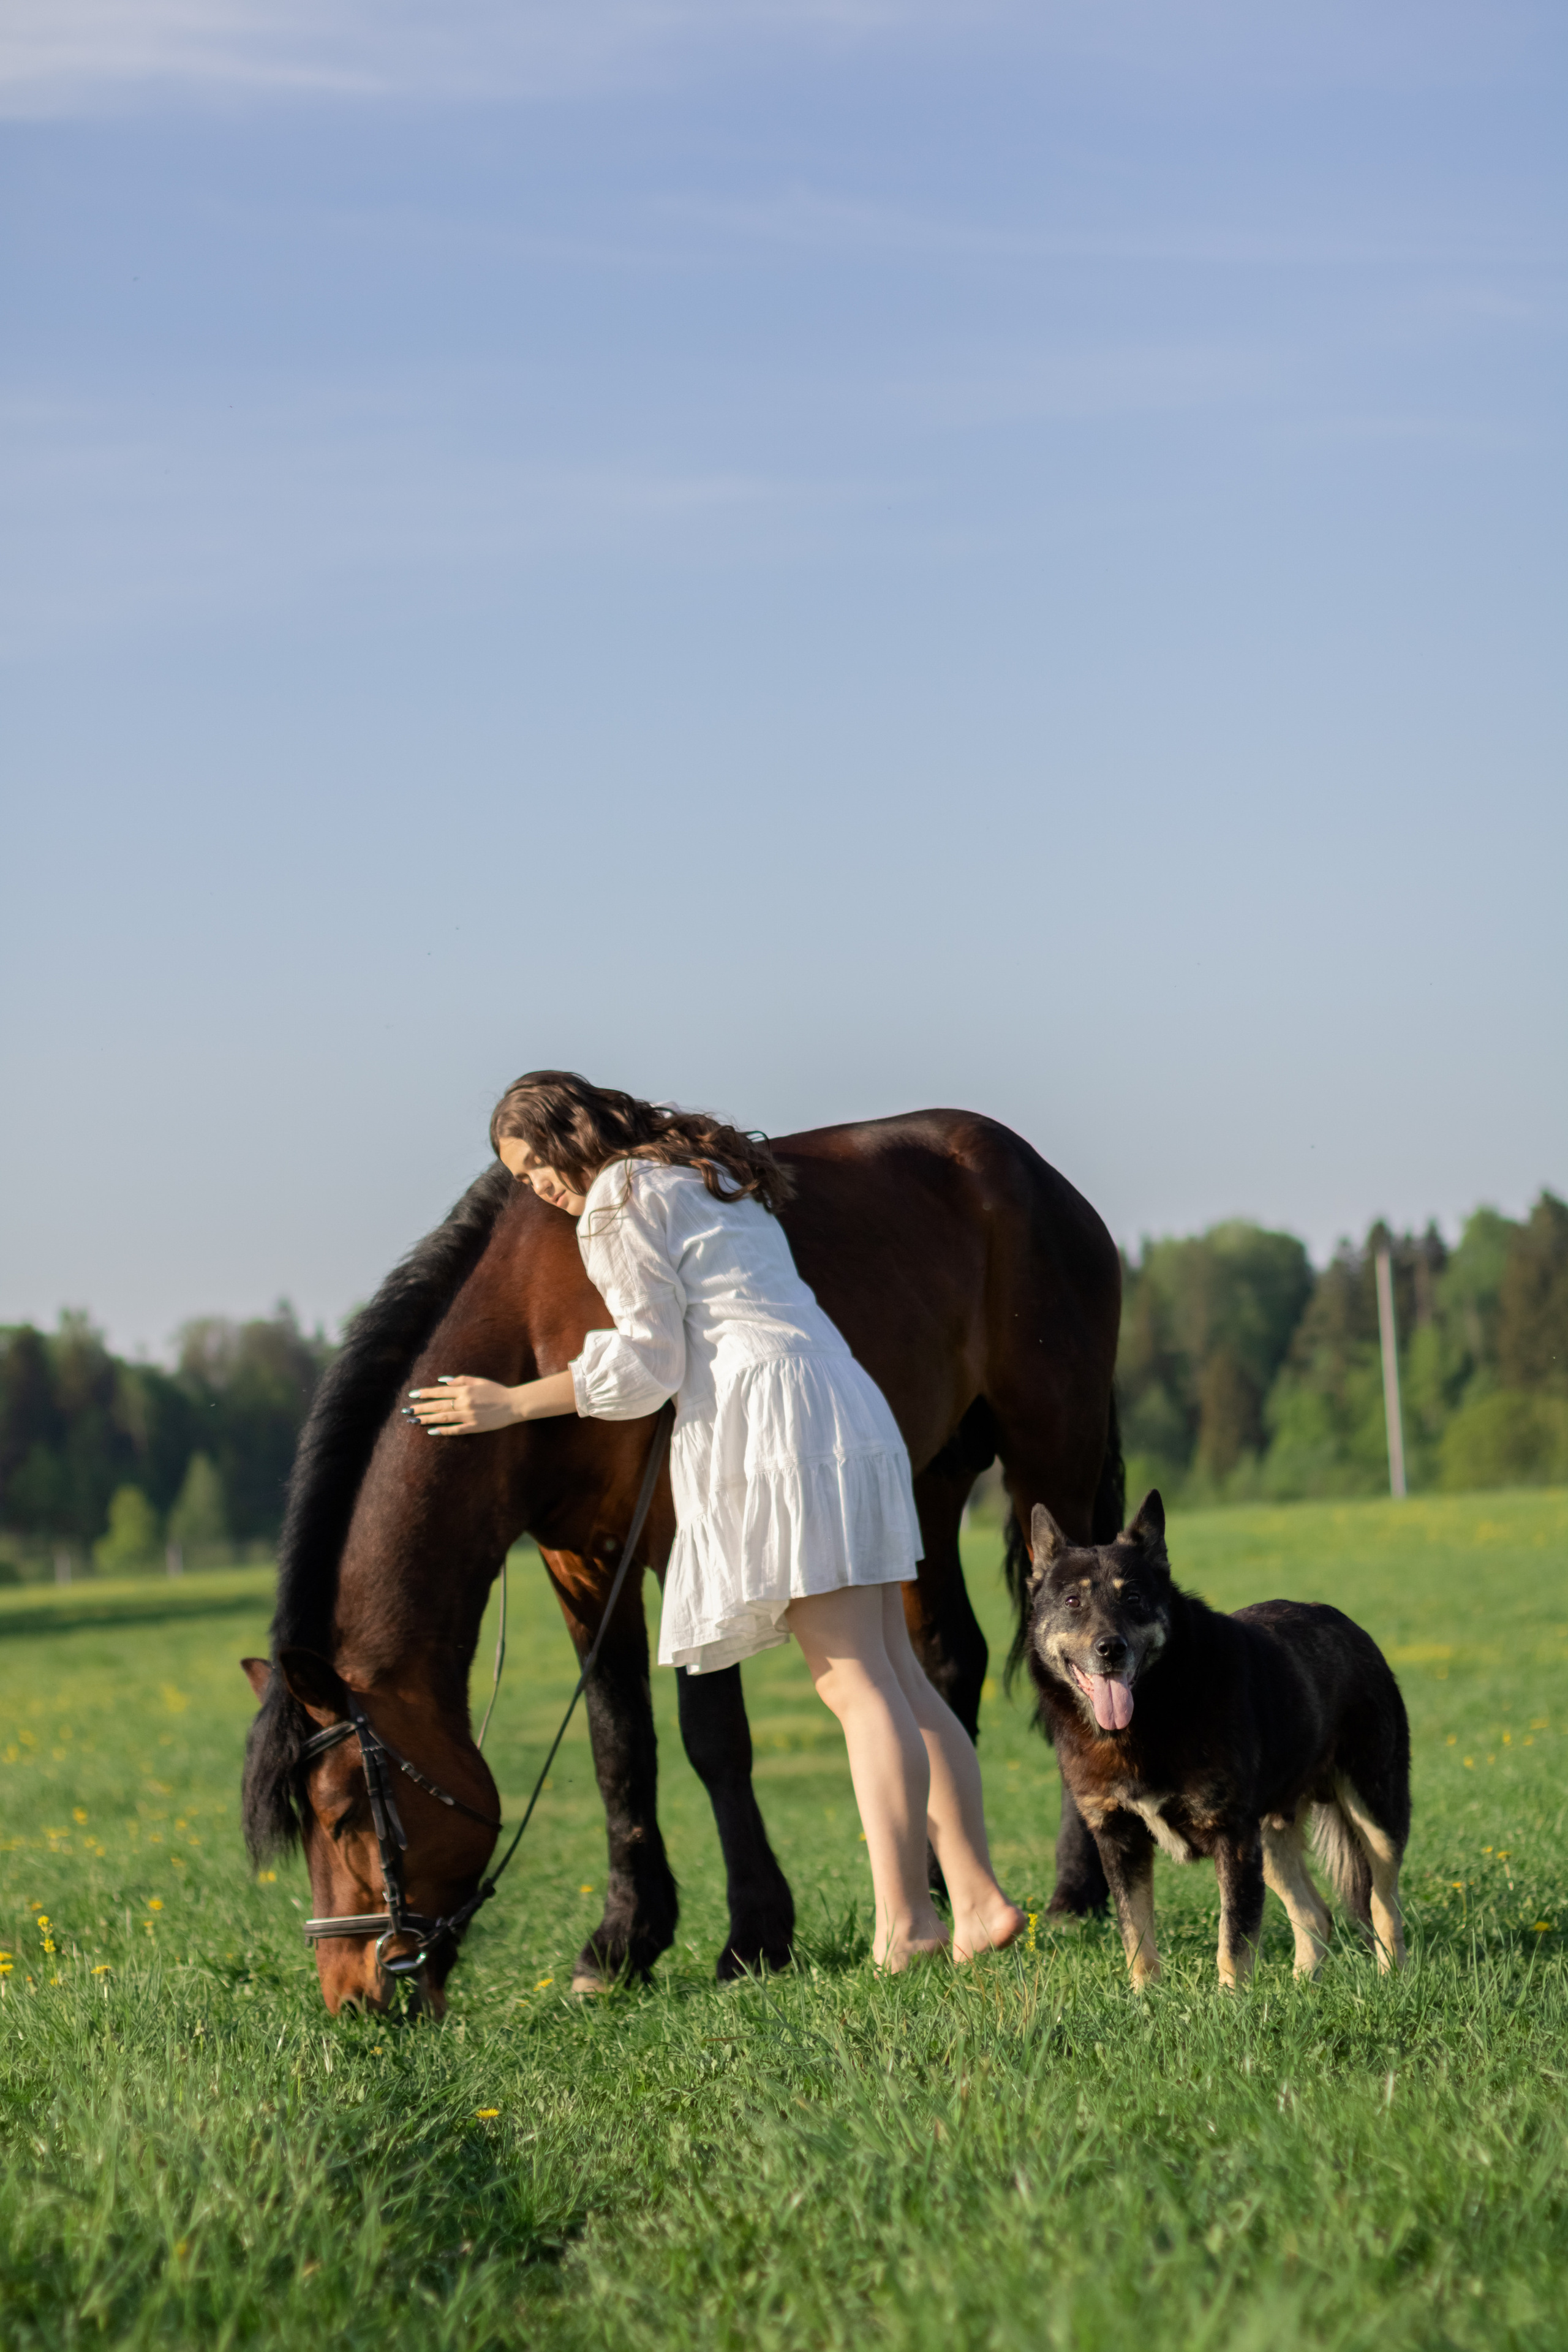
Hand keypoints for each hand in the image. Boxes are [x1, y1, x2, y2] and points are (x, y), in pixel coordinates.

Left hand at [405, 1377, 519, 1435]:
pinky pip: (455, 1429)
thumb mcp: (479, 1381)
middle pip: (438, 1405)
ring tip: (414, 1420)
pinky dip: (443, 1430)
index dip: (425, 1393)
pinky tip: (431, 1430)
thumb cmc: (496, 1391)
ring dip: (427, 1419)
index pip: (440, 1391)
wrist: (513, 1404)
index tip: (412, 1395)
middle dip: (421, 1408)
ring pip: (443, 1417)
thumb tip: (441, 1381)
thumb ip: (460, 1380)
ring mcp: (469, 1415)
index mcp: (465, 1390)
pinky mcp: (474, 1426)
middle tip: (407, 1411)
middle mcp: (464, 1402)